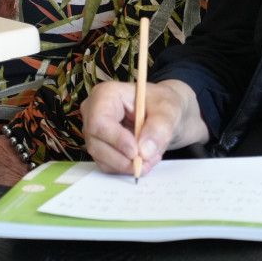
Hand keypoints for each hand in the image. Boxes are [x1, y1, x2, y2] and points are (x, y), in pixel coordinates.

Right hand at [81, 79, 208, 175]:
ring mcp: (94, 132)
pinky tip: (144, 159)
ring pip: (101, 158)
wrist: (163, 114)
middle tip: (148, 160)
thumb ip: (159, 128)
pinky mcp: (99, 147)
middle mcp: (93, 112)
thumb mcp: (169, 110)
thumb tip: (144, 151)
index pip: (99, 121)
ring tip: (151, 157)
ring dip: (127, 165)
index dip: (116, 139)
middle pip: (96, 143)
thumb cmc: (162, 104)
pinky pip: (107, 165)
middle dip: (123, 158)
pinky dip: (126, 168)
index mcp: (106, 94)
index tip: (136, 152)